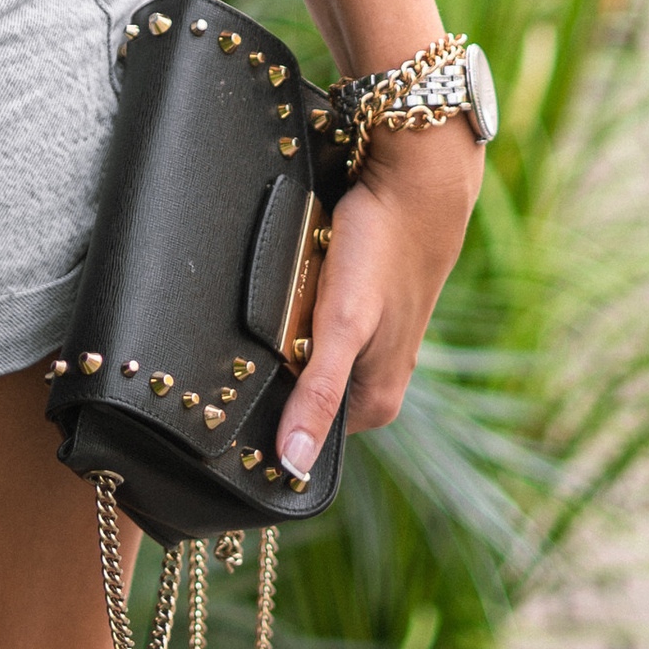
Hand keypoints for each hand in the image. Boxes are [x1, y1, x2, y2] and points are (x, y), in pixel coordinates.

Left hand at [276, 121, 482, 466]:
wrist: (412, 185)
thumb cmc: (380, 253)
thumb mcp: (342, 326)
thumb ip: (319, 394)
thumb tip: (293, 464)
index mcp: (373, 406)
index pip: (299, 432)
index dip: (264, 411)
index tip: (236, 387)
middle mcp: (373, 384)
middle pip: (299, 392)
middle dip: (272, 367)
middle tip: (257, 330)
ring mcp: (367, 346)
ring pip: (302, 354)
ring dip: (281, 334)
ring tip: (278, 301)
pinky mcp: (358, 313)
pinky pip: (310, 323)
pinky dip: (295, 308)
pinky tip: (290, 287)